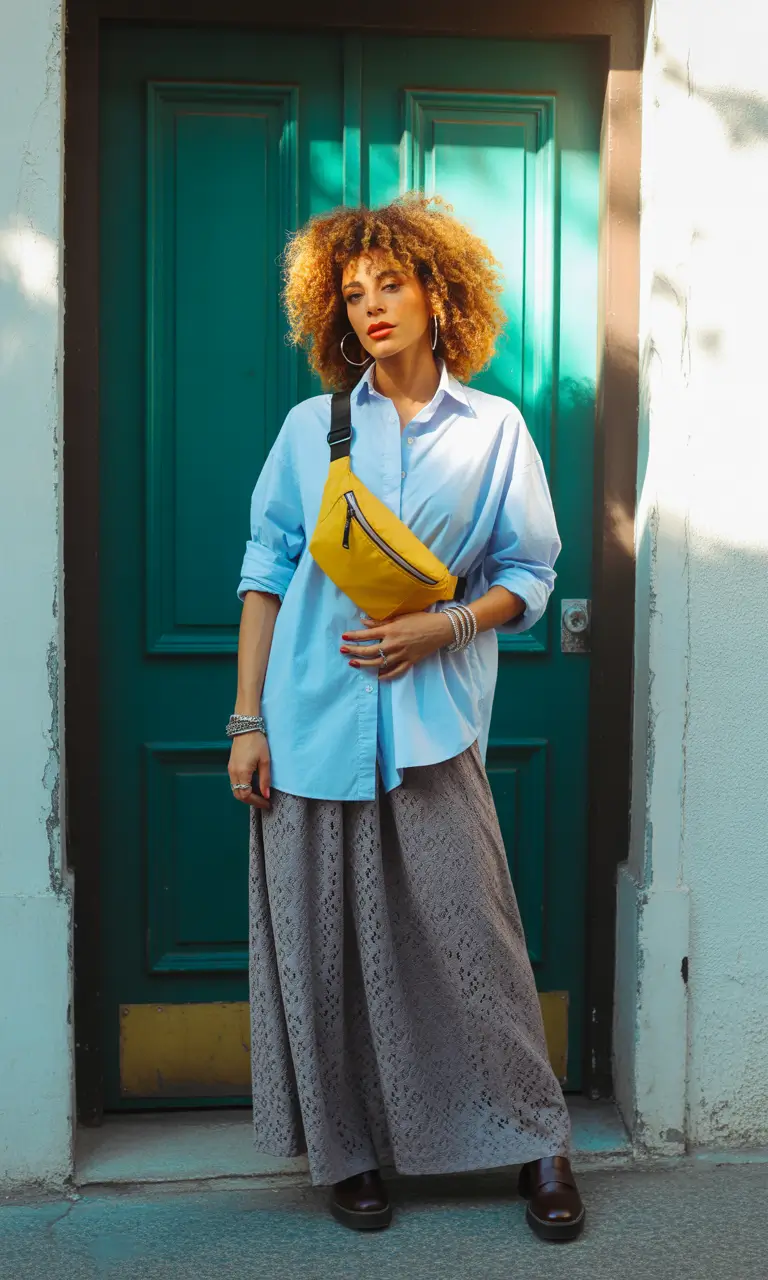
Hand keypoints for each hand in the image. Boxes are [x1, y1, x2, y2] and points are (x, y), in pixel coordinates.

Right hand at [228, 731, 270, 807]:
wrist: (246, 728)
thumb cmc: (257, 742)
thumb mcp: (265, 761)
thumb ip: (265, 780)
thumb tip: (266, 795)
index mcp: (242, 773)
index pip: (246, 795)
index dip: (257, 802)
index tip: (267, 803)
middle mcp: (233, 773)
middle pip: (239, 795)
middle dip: (251, 801)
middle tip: (263, 801)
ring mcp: (230, 769)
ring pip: (235, 790)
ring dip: (246, 795)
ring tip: (259, 794)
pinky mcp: (231, 766)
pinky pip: (235, 782)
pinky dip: (243, 788)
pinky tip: (252, 785)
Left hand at [340, 610, 454, 680]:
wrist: (441, 629)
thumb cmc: (420, 619)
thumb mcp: (400, 617)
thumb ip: (381, 622)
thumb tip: (364, 622)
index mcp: (391, 630)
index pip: (367, 635)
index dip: (354, 636)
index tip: (344, 637)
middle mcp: (394, 644)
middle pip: (369, 651)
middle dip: (354, 651)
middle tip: (343, 651)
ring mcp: (402, 655)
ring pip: (379, 663)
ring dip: (365, 664)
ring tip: (354, 664)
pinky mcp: (410, 662)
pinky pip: (395, 671)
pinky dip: (386, 675)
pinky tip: (377, 676)